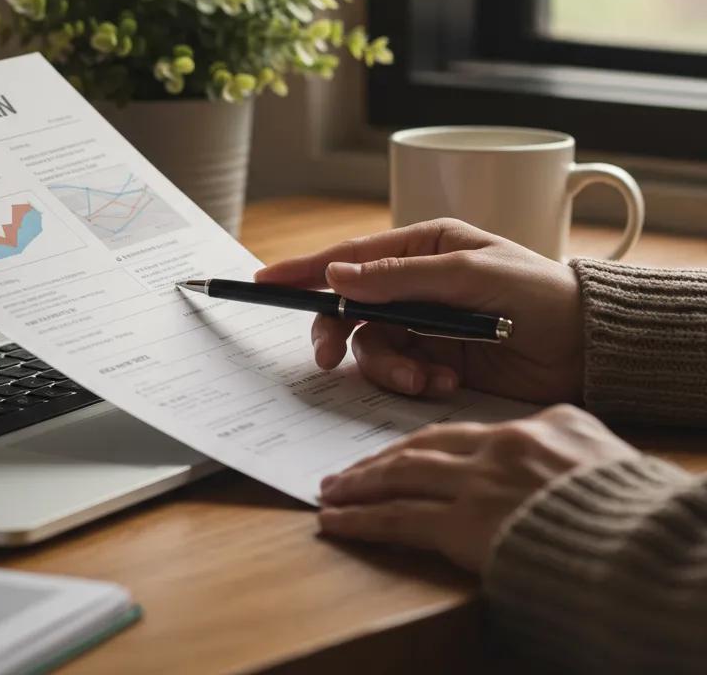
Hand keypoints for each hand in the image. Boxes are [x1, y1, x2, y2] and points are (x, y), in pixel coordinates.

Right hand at [255, 218, 583, 403]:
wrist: (586, 348)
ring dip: (388, 367)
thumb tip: (336, 273)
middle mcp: (416, 284)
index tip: (264, 281)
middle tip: (325, 356)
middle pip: (350, 307)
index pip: (350, 256)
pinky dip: (413, 382)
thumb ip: (398, 277)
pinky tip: (443, 383)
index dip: (305, 269)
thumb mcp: (466, 275)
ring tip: (424, 380)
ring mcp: (425, 324)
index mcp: (422, 246)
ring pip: (371, 346)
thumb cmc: (534, 293)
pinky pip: (399, 372)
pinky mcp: (436, 360)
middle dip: (338, 333)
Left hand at [317, 404, 638, 571]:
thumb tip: (537, 448)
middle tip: (347, 473)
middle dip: (380, 461)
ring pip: (401, 476)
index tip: (398, 454)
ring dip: (360, 484)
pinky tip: (336, 522)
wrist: (642, 546)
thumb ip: (558, 443)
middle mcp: (498, 448)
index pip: (461, 430)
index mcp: (536, 426)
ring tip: (331, 493)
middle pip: (422, 446)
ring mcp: (478, 483)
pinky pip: (398, 518)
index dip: (422, 443)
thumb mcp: (599, 455)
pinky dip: (362, 519)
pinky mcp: (464, 523)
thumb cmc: (631, 508)